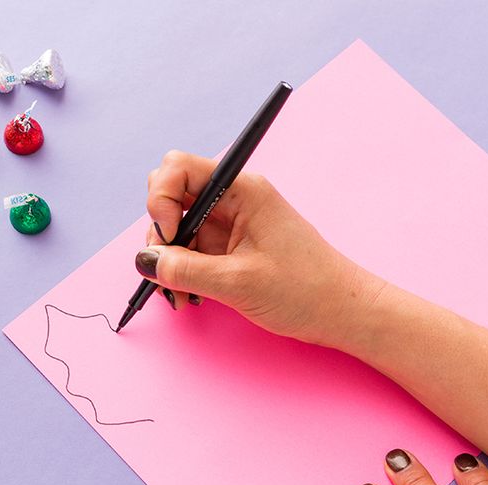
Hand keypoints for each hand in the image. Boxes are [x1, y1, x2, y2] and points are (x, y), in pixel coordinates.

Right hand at [138, 150, 383, 347]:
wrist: (343, 313)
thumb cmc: (306, 290)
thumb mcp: (238, 282)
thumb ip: (184, 269)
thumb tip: (144, 260)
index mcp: (242, 190)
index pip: (178, 168)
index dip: (160, 199)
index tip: (167, 236)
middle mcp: (233, 200)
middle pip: (171, 195)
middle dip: (159, 230)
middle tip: (167, 267)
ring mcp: (229, 224)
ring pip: (176, 227)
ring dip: (167, 258)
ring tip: (179, 294)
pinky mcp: (228, 247)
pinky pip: (190, 249)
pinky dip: (180, 270)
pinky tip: (187, 295)